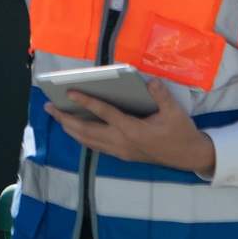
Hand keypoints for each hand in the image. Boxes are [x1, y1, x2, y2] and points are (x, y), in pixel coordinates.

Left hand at [47, 81, 216, 178]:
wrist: (188, 156)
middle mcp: (122, 142)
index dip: (86, 102)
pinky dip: (82, 136)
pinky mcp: (121, 154)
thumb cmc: (181, 132)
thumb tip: (149, 82)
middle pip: (86, 131)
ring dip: (70, 129)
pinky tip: (75, 129)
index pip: (104, 114)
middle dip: (65, 119)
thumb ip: (160, 96)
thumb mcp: (174, 112)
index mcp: (133, 130)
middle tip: (49, 107)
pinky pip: (95, 146)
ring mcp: (120, 151)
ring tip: (56, 116)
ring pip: (88, 141)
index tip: (70, 92)